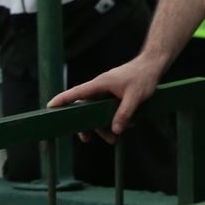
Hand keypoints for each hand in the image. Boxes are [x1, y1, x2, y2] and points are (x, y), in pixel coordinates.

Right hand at [48, 54, 162, 143]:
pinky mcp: (114, 94)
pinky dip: (113, 118)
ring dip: (103, 126)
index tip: (49, 106)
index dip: (63, 99)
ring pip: (97, 111)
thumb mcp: (136, 96)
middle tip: (86, 139)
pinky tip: (126, 126)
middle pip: (85, 107)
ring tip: (113, 139)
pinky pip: (107, 108)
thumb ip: (124, 113)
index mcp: (101, 83)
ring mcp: (107, 90)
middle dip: (86, 125)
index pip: (78, 92)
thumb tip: (115, 130)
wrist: (154, 64)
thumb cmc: (144, 76)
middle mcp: (101, 87)